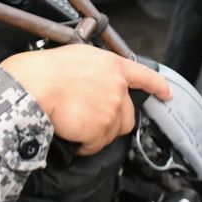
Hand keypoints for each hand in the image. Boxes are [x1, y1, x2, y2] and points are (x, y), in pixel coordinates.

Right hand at [1, 45, 170, 154]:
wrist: (36, 86)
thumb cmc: (45, 71)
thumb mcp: (76, 56)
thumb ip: (95, 69)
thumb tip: (93, 79)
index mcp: (112, 65)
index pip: (144, 76)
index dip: (157, 86)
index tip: (166, 93)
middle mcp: (117, 86)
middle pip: (128, 115)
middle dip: (112, 122)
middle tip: (89, 118)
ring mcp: (112, 108)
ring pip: (111, 132)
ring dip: (95, 133)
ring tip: (74, 122)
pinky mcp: (103, 128)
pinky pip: (96, 145)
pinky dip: (84, 144)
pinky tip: (71, 131)